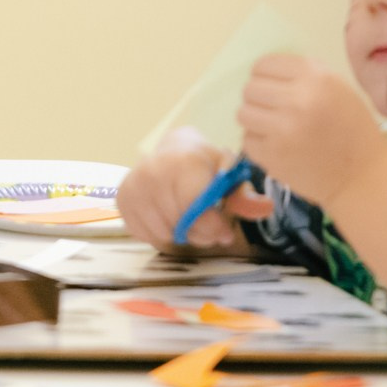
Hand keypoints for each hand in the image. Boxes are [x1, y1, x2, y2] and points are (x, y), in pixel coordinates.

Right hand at [116, 126, 271, 248]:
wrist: (174, 151)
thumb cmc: (205, 165)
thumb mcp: (230, 174)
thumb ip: (244, 195)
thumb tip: (265, 208)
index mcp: (183, 161)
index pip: (194, 209)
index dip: (212, 226)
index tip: (224, 231)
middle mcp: (152, 170)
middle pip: (179, 224)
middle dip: (199, 233)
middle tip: (208, 226)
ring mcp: (133, 186)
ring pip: (162, 233)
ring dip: (180, 235)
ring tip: (187, 220)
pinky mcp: (122, 200)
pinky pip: (144, 235)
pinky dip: (160, 234)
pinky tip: (168, 218)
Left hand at [236, 54, 386, 211]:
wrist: (363, 178)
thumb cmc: (353, 130)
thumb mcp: (338, 90)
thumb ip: (303, 77)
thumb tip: (264, 72)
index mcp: (316, 78)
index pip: (265, 64)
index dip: (265, 76)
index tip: (273, 87)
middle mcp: (297, 100)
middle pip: (250, 88)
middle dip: (260, 98)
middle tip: (275, 111)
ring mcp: (282, 129)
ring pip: (243, 113)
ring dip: (255, 120)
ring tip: (274, 128)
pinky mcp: (271, 155)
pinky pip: (246, 139)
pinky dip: (258, 143)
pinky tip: (278, 147)